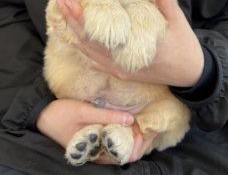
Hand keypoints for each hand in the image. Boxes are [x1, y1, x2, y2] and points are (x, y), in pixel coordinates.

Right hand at [37, 99, 156, 163]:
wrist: (42, 116)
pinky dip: (121, 133)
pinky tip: (126, 122)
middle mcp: (97, 153)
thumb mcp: (85, 111)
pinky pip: (112, 141)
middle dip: (139, 139)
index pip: (126, 155)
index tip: (147, 127)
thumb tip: (130, 119)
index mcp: (96, 150)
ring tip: (139, 121)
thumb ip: (107, 116)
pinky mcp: (93, 141)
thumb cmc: (62, 114)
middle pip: (126, 152)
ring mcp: (95, 148)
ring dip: (131, 136)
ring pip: (120, 147)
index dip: (140, 143)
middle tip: (147, 122)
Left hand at [56, 0, 203, 87]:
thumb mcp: (178, 20)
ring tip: (62, 19)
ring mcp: (120, 70)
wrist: (189, 74)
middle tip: (61, 3)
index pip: (100, 32)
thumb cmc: (184, 46)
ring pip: (90, 54)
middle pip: (89, 43)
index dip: (81, 17)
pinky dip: (84, 51)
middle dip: (72, 22)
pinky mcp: (121, 73)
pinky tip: (76, 40)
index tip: (69, 1)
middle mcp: (123, 62)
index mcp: (136, 47)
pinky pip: (97, 63)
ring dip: (74, 36)